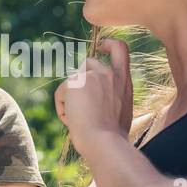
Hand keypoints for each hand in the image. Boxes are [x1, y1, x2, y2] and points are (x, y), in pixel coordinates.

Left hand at [54, 38, 132, 155]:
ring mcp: (93, 76)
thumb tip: (98, 100)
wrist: (104, 143)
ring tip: (74, 119)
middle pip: (88, 62)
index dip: (109, 44)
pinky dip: (62, 107)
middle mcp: (110, 74)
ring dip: (69, 97)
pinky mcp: (76, 81)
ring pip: (72, 79)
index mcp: (124, 82)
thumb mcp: (121, 112)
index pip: (121, 49)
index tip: (102, 46)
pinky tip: (69, 120)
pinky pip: (62, 91)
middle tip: (74, 100)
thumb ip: (113, 98)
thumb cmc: (113, 137)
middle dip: (79, 79)